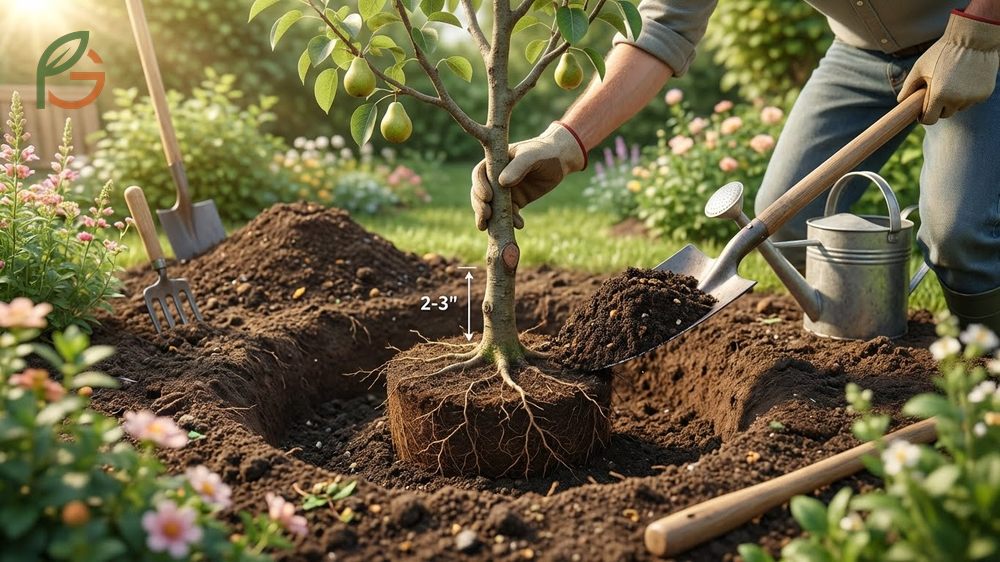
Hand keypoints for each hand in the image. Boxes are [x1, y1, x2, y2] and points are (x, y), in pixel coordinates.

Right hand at [470, 122, 585, 230]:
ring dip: (489, 218)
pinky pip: (508, 214)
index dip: (479, 186)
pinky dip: (511, 221)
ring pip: (491, 206)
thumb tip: (502, 183)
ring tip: (490, 228)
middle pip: (480, 193)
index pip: (479, 174)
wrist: (559, 161)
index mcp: (495, 162)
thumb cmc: (544, 152)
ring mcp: (504, 191)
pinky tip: (519, 225)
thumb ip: (518, 166)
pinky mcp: (515, 202)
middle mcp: (496, 177)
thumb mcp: (532, 156)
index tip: (488, 196)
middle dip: (479, 205)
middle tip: (486, 215)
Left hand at [899, 10, 999, 124]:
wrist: (973, 37)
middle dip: (939, 107)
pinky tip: (966, 78)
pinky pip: (972, 100)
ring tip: (952, 81)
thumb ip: (909, 86)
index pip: (929, 120)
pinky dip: (968, 94)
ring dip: (954, 100)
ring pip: (959, 107)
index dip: (924, 117)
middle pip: (944, 114)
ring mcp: (972, 97)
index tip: (922, 112)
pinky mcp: (985, 93)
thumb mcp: (920, 67)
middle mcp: (957, 100)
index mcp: (938, 95)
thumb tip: (900, 101)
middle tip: (937, 91)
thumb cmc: (942, 51)